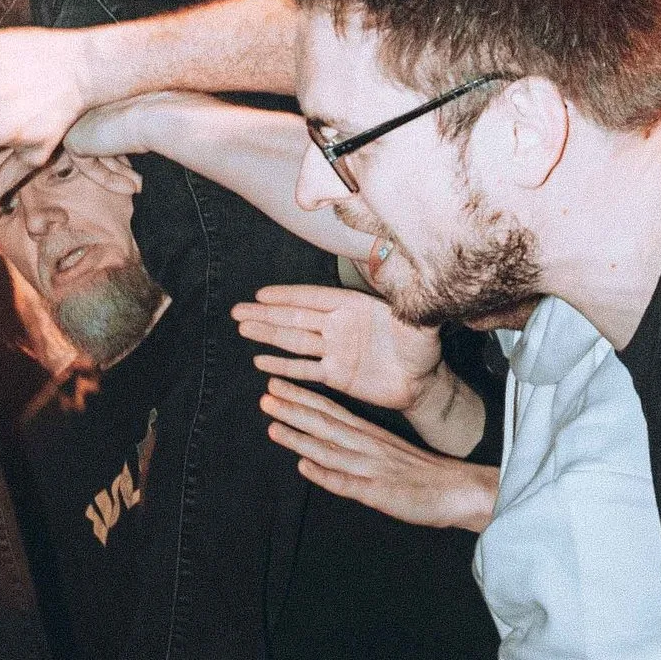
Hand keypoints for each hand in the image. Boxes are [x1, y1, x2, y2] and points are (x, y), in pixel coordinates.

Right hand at [233, 282, 442, 412]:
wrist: (423, 384)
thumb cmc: (423, 348)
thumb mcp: (418, 323)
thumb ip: (408, 302)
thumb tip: (409, 275)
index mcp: (354, 307)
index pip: (315, 299)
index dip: (288, 297)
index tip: (262, 295)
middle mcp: (339, 326)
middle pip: (296, 318)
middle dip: (266, 314)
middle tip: (237, 311)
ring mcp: (334, 350)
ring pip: (295, 341)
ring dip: (268, 335)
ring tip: (242, 328)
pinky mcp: (335, 375)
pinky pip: (305, 369)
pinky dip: (283, 365)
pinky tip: (261, 361)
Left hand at [257, 377, 498, 530]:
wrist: (461, 491)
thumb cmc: (425, 473)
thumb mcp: (390, 449)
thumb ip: (362, 442)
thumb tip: (332, 433)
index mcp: (371, 435)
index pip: (332, 411)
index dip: (302, 398)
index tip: (277, 384)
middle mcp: (368, 447)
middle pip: (326, 424)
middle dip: (294, 409)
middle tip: (266, 395)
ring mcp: (372, 469)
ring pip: (330, 450)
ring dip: (300, 438)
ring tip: (273, 426)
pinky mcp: (380, 493)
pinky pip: (349, 484)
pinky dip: (326, 475)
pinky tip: (305, 468)